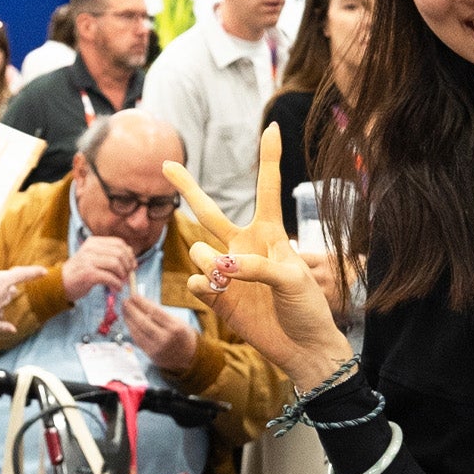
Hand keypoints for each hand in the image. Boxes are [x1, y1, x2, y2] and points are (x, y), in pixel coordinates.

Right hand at [0, 242, 43, 336]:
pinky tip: (13, 330)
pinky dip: (6, 327)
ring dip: (0, 303)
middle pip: (11, 291)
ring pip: (3, 306)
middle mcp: (4, 297)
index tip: (44, 272)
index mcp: (1, 281)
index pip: (22, 274)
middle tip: (8, 287)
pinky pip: (1, 326)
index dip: (34, 272)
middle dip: (9, 288)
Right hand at [63, 235, 136, 302]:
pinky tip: (117, 288)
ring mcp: (88, 260)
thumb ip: (109, 255)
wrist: (60, 283)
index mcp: (93, 242)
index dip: (129, 254)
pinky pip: (110, 277)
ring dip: (123, 276)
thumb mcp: (93, 257)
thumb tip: (131, 257)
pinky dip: (117, 284)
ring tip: (121, 282)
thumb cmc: (80, 272)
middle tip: (127, 276)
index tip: (132, 265)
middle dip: (127, 266)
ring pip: (116, 264)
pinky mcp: (88, 274)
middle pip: (119, 253)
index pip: (119, 243)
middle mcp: (90, 249)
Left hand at [122, 293, 197, 373]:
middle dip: (132, 310)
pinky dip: (131, 329)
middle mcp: (166, 338)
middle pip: (144, 321)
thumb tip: (142, 302)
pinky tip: (128, 322)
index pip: (155, 312)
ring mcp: (158, 348)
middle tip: (125, 301)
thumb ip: (161, 314)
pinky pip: (138, 340)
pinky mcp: (151, 354)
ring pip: (138, 331)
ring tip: (124, 310)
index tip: (134, 295)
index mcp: (175, 327)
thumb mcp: (177, 321)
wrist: (188, 356)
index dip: (142, 303)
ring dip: (128, 319)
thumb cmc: (182, 335)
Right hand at [164, 124, 354, 391]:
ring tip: (230, 278)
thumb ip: (257, 266)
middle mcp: (244, 247)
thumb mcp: (292, 279)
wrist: (303, 347)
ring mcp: (228, 273)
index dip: (269, 158)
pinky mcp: (218, 298)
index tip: (270, 126)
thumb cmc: (307, 308)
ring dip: (211, 264)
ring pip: (200, 252)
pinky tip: (213, 288)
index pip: (267, 188)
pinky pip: (197, 282)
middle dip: (187, 187)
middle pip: (209, 211)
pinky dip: (203, 284)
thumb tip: (219, 266)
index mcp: (270, 234)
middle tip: (166, 164)